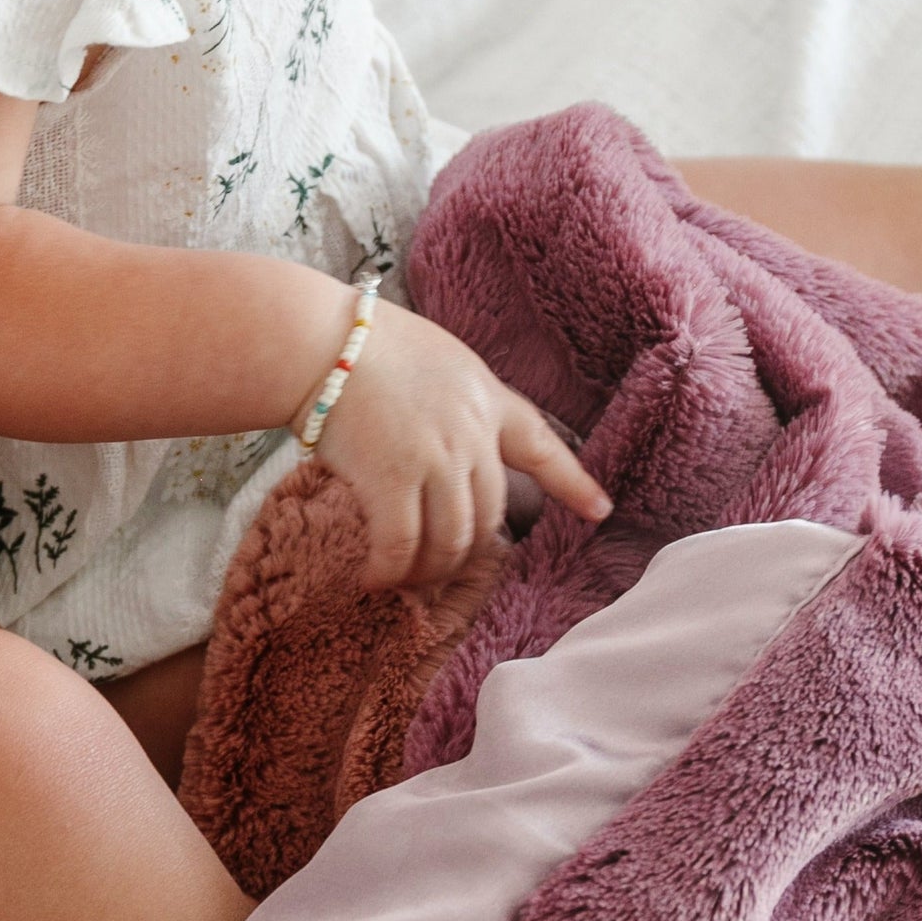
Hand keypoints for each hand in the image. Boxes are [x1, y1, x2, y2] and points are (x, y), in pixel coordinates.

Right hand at [304, 301, 611, 591]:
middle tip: (440, 569)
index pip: (542, 446)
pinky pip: (402, 546)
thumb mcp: (437, 358)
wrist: (321, 340)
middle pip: (490, 516)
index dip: (574, 484)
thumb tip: (448, 443)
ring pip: (451, 541)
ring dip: (429, 571)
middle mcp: (471, 434)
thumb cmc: (362, 341)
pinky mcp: (391, 482)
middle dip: (468, 553)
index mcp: (487, 398)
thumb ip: (455, 402)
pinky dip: (390, 572)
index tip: (600, 511)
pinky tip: (375, 580)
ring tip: (406, 580)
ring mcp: (435, 460)